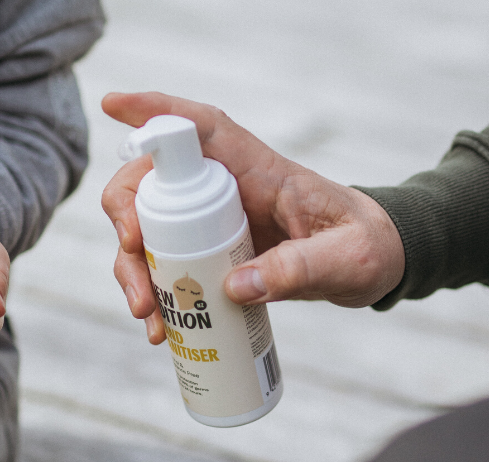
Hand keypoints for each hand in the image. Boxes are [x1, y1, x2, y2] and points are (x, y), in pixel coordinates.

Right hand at [101, 92, 404, 343]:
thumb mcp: (347, 259)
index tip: (114, 105)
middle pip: (154, 184)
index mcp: (260, 170)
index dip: (157, 111)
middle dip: (128, 221)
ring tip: (149, 317)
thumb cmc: (368, 247)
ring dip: (135, 270)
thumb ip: (300, 268)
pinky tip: (161, 330)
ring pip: (151, 230)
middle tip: (136, 267)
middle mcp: (229, 189)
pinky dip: (157, 295)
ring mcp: (216, 222)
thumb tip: (234, 287)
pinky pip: (169, 267)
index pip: (204, 128)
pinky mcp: (215, 254)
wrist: (374, 265)